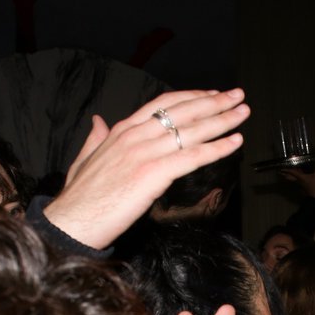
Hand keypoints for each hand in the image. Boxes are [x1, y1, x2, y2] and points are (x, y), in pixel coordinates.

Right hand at [44, 89, 250, 248]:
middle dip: (214, 102)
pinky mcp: (153, 174)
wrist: (71, 220)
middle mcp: (135, 136)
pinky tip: (235, 143)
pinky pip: (192, 157)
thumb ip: (94, 139)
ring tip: (243, 113)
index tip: (211, 94)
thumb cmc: (79, 199)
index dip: (191, 97)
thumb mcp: (83, 160)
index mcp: (120, 131)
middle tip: (237, 96)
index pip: (162, 105)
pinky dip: (217, 148)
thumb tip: (98, 121)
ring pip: (192, 131)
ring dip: (222, 120)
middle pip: (182, 112)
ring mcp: (145, 153)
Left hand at [279, 162, 314, 198]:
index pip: (292, 172)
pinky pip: (297, 181)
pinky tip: (297, 177)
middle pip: (290, 177)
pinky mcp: (302, 186)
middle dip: (285, 174)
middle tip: (280, 172)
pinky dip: (295, 178)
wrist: (314, 197)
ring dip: (289, 176)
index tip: (281, 169)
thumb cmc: (314, 186)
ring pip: (292, 179)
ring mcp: (300, 184)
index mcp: (300, 177)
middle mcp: (298, 180)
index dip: (287, 170)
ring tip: (285, 174)